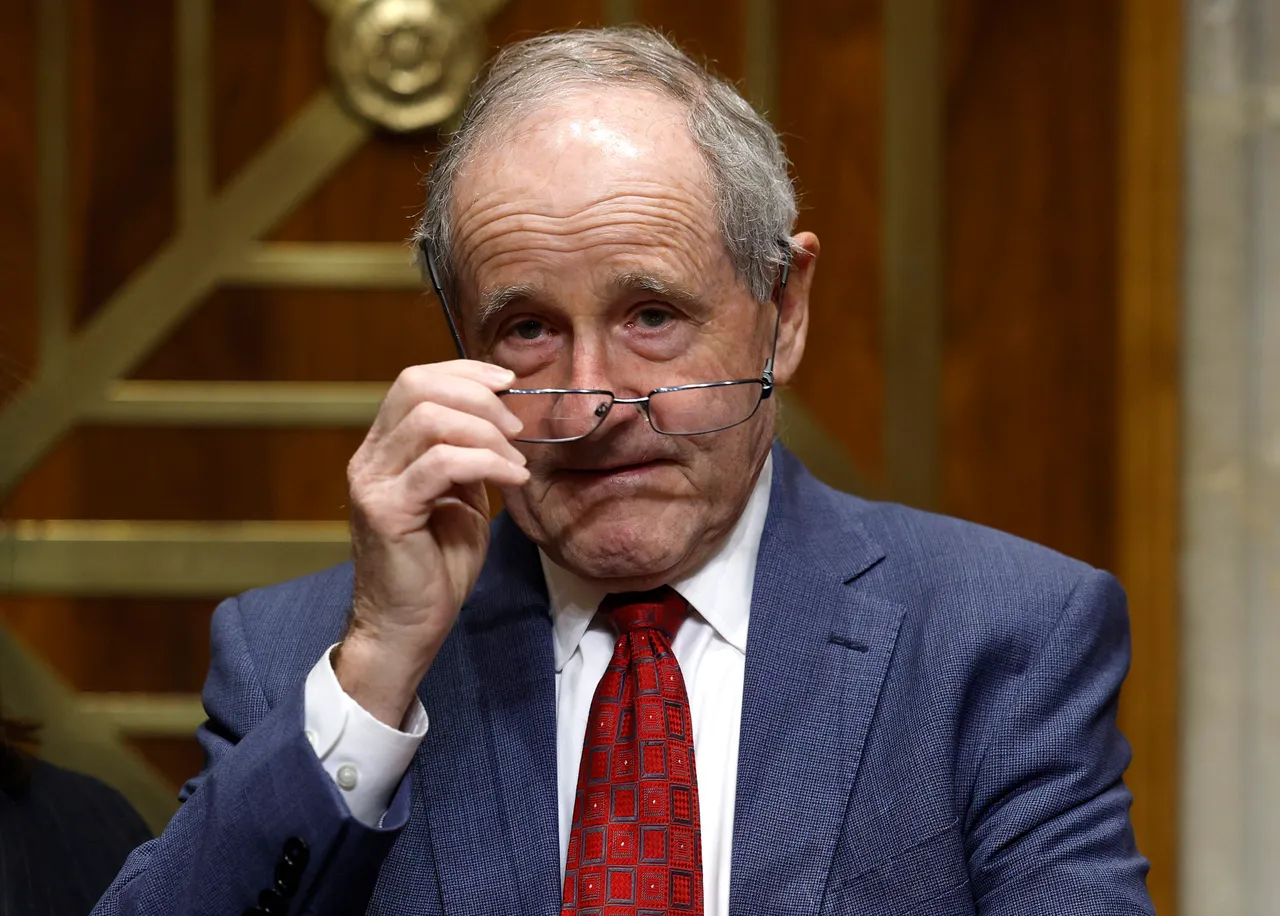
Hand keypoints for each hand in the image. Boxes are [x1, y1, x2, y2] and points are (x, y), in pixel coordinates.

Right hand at [336, 360, 527, 726]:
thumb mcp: (459, 497)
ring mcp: (372, 483)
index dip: (464, 371)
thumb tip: (501, 420)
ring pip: (430, 419)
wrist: (407, 627)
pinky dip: (486, 463)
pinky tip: (510, 480)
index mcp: (384, 449)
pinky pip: (440, 463)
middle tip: (515, 429)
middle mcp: (369, 458)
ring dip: (487, 433)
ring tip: (515, 463)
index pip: (414, 380)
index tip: (508, 381)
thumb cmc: (436, 566)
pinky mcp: (386, 510)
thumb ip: (467, 455)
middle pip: (418, 386)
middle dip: (479, 397)